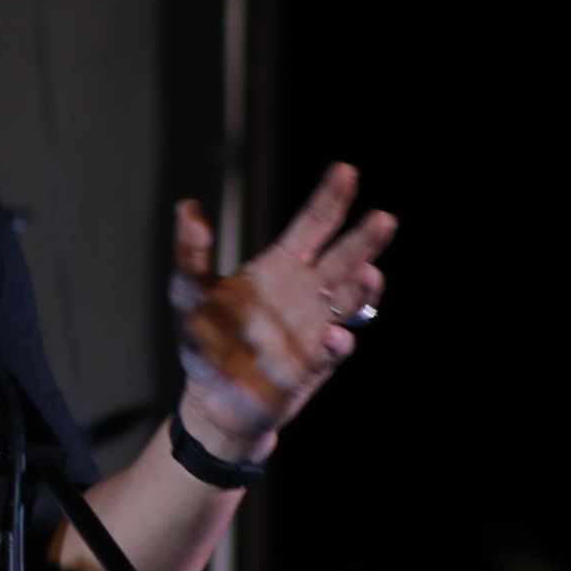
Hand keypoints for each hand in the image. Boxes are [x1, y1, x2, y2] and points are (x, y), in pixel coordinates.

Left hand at [172, 163, 395, 456]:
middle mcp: (307, 292)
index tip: (345, 171)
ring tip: (369, 274)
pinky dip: (336, 343)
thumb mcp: (189, 291)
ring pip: (349, 303)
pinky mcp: (310, 366)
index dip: (330, 198)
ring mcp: (314, 328)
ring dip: (362, 290)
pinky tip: (335, 336)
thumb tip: (187, 207)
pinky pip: (331, 352)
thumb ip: (190, 252)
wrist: (210, 399)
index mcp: (282, 265)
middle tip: (383, 218)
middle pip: (343, 258)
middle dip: (364, 240)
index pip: (314, 224)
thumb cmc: (206, 340)